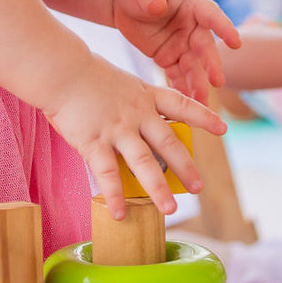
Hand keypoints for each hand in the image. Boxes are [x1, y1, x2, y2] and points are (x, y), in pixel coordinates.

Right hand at [44, 54, 225, 216]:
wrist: (59, 69)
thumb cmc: (81, 73)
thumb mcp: (118, 82)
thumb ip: (130, 102)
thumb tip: (136, 124)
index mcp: (144, 94)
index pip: (181, 104)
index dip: (203, 117)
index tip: (222, 128)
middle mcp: (136, 113)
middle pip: (168, 142)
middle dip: (186, 166)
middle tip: (199, 187)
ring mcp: (117, 128)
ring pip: (144, 162)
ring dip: (159, 188)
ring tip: (171, 209)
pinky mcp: (94, 141)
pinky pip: (108, 174)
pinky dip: (114, 195)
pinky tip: (120, 214)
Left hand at [111, 0, 240, 103]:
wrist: (123, 1)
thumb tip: (157, 5)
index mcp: (191, 4)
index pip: (211, 15)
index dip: (224, 28)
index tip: (236, 42)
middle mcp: (192, 27)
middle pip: (205, 47)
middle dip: (211, 64)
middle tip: (217, 81)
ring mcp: (182, 44)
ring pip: (194, 67)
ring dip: (199, 85)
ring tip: (202, 105)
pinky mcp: (169, 58)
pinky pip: (177, 76)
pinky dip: (182, 90)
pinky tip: (186, 107)